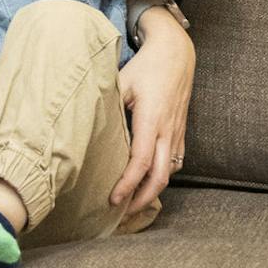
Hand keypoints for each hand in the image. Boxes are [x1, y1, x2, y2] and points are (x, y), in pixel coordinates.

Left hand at [110, 12, 194, 218]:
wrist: (176, 53)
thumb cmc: (147, 67)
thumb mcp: (123, 81)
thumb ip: (108, 104)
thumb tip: (86, 125)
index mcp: (152, 121)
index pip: (140, 163)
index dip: (127, 185)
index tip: (112, 200)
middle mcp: (168, 131)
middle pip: (160, 177)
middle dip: (142, 200)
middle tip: (122, 213)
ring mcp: (178, 132)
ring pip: (170, 172)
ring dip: (152, 192)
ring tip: (133, 204)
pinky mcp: (181, 131)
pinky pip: (175, 162)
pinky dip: (162, 177)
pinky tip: (148, 184)